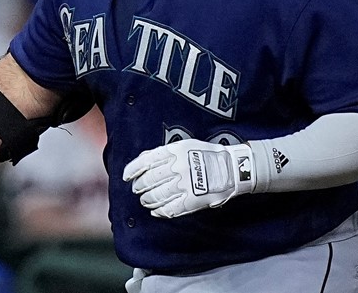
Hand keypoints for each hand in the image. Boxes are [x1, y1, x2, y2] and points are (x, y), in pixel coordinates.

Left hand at [122, 139, 255, 217]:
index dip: (132, 170)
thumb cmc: (205, 155)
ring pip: (157, 196)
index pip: (145, 162)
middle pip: (149, 181)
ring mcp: (185, 185)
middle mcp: (177, 168)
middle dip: (139, 187)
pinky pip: (170, 209)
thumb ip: (163, 153)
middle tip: (138, 190)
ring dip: (147, 200)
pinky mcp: (192, 200)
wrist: (231, 168)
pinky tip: (156, 211)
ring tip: (145, 201)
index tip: (126, 177)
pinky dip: (160, 212)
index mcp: (174, 152)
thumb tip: (142, 159)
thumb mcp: (183, 146)